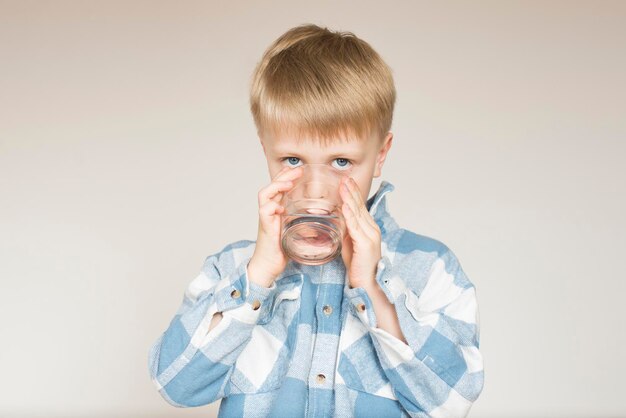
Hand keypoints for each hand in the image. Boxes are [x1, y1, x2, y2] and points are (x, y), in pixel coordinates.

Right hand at [248, 165, 302, 286]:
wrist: (268, 265)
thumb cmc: (281, 250)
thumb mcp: (296, 232)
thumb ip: (305, 224)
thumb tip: (323, 220)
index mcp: (277, 210)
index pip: (279, 187)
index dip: (287, 177)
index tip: (298, 170)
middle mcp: (269, 211)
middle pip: (272, 186)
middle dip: (284, 176)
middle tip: (298, 170)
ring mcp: (266, 218)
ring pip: (265, 194)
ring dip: (277, 186)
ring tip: (288, 183)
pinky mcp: (265, 227)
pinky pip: (264, 211)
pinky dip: (272, 206)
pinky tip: (280, 207)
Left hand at [339, 176, 381, 288]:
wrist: (366, 284)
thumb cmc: (357, 266)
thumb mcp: (349, 242)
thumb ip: (345, 229)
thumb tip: (336, 217)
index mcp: (369, 228)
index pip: (360, 206)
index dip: (353, 193)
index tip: (345, 181)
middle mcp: (372, 229)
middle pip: (360, 206)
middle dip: (352, 191)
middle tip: (344, 177)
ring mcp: (371, 236)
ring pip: (358, 213)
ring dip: (350, 198)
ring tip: (343, 186)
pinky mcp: (366, 244)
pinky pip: (356, 227)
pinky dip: (350, 215)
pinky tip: (345, 206)